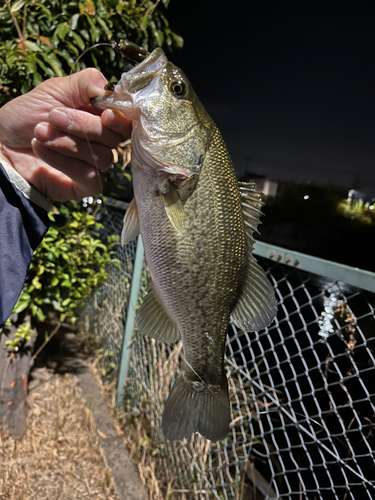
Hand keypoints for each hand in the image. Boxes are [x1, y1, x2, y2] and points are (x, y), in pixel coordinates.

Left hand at [0, 68, 130, 200]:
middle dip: (82, 125)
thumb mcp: (54, 89)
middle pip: (113, 137)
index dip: (120, 117)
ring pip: (101, 156)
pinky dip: (64, 161)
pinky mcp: (87, 186)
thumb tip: (110, 90)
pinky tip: (42, 150)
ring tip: (39, 133)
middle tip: (52, 117)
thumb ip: (86, 83)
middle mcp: (102, 141)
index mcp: (100, 116)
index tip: (105, 113)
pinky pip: (90, 175)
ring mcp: (95, 165)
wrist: (0, 146)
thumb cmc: (25, 117)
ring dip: (67, 143)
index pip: (125, 119)